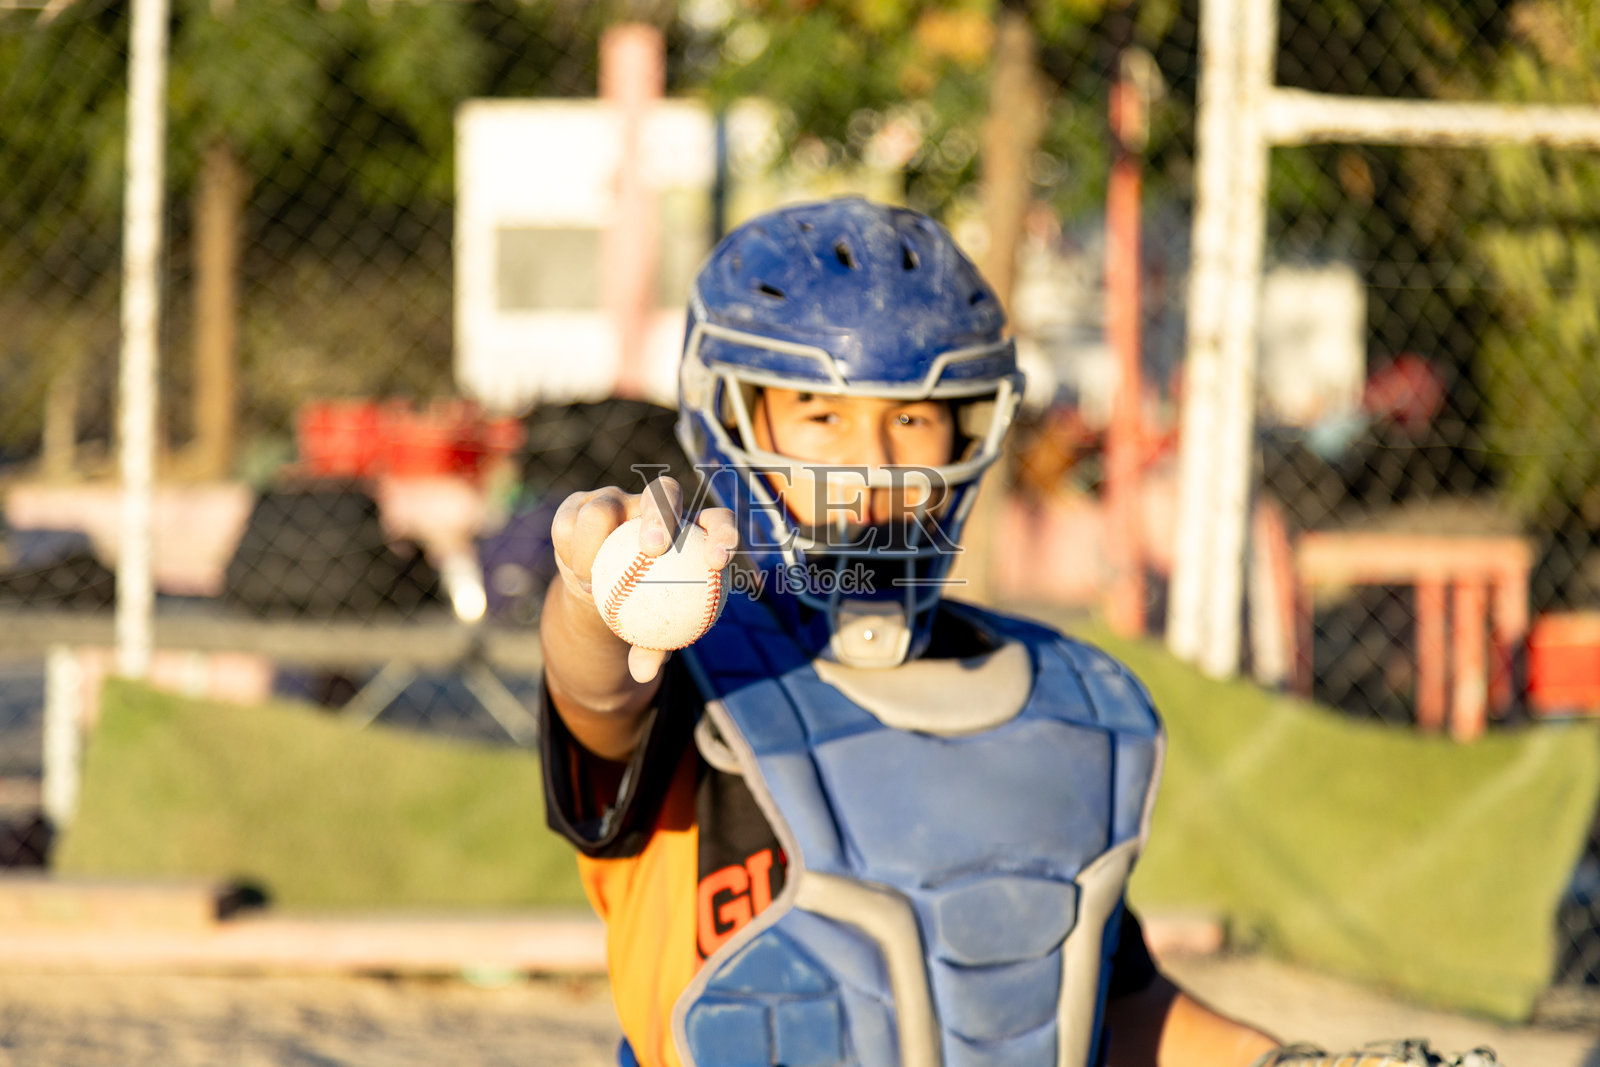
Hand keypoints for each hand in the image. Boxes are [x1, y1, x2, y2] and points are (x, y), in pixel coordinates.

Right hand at [550, 476, 737, 681]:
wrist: (601, 593)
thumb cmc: (641, 613)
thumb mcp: (650, 634)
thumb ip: (653, 648)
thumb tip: (645, 673)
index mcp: (688, 528)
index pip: (716, 520)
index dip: (722, 532)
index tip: (717, 562)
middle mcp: (654, 505)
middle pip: (664, 492)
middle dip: (661, 513)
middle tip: (654, 548)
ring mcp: (615, 501)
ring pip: (604, 506)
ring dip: (594, 541)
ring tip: (593, 580)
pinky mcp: (579, 506)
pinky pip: (570, 524)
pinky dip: (570, 550)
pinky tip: (576, 575)